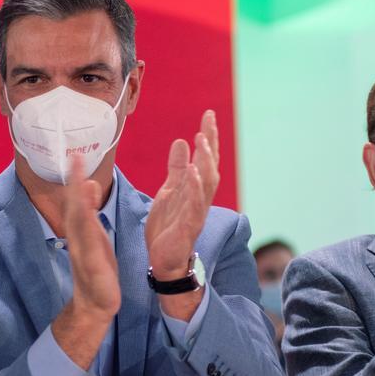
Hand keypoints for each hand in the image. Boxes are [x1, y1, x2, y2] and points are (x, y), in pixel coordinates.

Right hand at [63, 154, 120, 318]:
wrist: (95, 304)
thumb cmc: (97, 267)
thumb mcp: (96, 235)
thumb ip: (91, 211)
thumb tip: (90, 183)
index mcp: (81, 229)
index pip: (77, 199)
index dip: (76, 178)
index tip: (76, 155)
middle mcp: (78, 238)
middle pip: (75, 206)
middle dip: (75, 183)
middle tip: (75, 158)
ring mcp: (83, 253)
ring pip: (80, 224)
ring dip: (80, 203)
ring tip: (82, 180)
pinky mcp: (93, 269)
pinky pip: (90, 247)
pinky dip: (90, 232)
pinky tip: (90, 219)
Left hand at [145, 110, 219, 278]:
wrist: (163, 260)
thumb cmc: (168, 227)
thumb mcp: (168, 192)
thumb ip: (177, 169)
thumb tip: (182, 142)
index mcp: (194, 189)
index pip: (205, 159)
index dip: (208, 137)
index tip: (208, 115)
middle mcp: (199, 199)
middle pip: (210, 167)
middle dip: (211, 144)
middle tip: (208, 122)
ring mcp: (195, 213)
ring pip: (207, 185)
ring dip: (206, 162)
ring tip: (202, 140)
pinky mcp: (188, 227)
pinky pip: (194, 206)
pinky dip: (195, 189)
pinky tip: (193, 173)